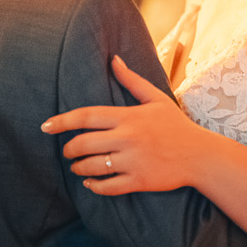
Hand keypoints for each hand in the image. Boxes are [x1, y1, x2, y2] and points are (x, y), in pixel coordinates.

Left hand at [41, 55, 207, 194]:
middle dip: (69, 149)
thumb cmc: (176, 125)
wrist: (201, 155)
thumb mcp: (156, 98)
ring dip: (78, 168)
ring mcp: (133, 161)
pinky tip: (90, 183)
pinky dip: (94, 186)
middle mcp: (128, 139)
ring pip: (92, 167)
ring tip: (77, 166)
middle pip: (84, 144)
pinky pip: (108, 186)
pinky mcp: (139, 181)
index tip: (45, 126)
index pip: (86, 116)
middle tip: (67, 151)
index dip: (62, 121)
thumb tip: (114, 59)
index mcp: (128, 117)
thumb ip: (131, 80)